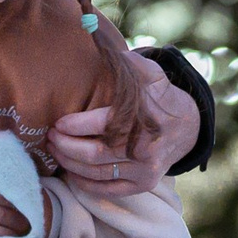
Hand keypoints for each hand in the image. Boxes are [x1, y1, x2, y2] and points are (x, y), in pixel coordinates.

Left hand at [50, 56, 197, 198]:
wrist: (187, 128)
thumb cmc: (159, 97)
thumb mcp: (150, 74)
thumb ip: (128, 63)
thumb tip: (101, 47)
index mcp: (144, 119)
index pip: (103, 125)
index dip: (75, 126)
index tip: (58, 122)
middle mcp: (145, 147)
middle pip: (94, 153)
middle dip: (65, 146)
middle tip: (49, 137)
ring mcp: (145, 169)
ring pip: (97, 173)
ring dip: (69, 163)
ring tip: (54, 150)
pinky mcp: (144, 185)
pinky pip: (108, 190)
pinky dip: (85, 183)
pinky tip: (70, 171)